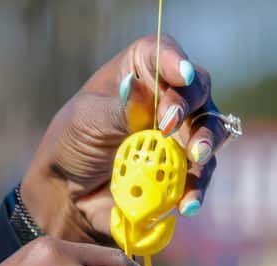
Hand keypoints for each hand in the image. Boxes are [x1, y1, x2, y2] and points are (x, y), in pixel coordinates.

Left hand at [20, 35, 229, 244]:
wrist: (66, 193)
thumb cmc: (72, 144)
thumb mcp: (86, 121)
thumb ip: (117, 109)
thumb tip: (143, 93)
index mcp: (139, 71)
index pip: (162, 53)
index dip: (174, 61)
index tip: (180, 76)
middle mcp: (167, 96)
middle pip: (196, 89)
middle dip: (190, 104)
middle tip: (171, 125)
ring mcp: (181, 131)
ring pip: (209, 129)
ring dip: (205, 143)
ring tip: (196, 157)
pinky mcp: (184, 167)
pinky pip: (201, 173)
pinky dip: (197, 186)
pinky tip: (188, 201)